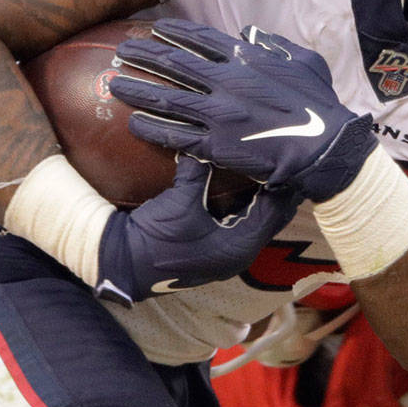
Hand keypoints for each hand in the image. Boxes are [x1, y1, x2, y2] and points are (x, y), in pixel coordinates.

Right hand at [94, 157, 299, 304]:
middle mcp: (239, 253)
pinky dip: (243, 205)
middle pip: (271, 216)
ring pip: (256, 220)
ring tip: (266, 167)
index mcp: (240, 246)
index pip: (276, 209)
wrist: (122, 264)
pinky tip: (240, 184)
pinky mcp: (212, 250)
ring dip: (261, 197)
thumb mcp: (180, 201)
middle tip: (281, 158)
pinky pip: (239, 223)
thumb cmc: (155, 239)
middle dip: (276, 188)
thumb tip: (206, 143)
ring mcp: (225, 254)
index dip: (282, 181)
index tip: (285, 156)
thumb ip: (199, 170)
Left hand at [110, 20, 376, 202]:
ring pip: (166, 98)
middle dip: (145, 56)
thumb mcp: (305, 61)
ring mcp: (217, 113)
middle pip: (174, 64)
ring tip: (114, 84)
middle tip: (122, 52)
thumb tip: (251, 33)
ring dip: (138, 90)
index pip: (202, 40)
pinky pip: (175, 134)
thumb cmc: (321, 104)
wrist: (323, 147)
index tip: (156, 28)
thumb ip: (275, 45)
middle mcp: (226, 81)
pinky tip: (134, 123)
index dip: (176, 33)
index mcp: (247, 59)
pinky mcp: (214, 144)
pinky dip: (153, 128)